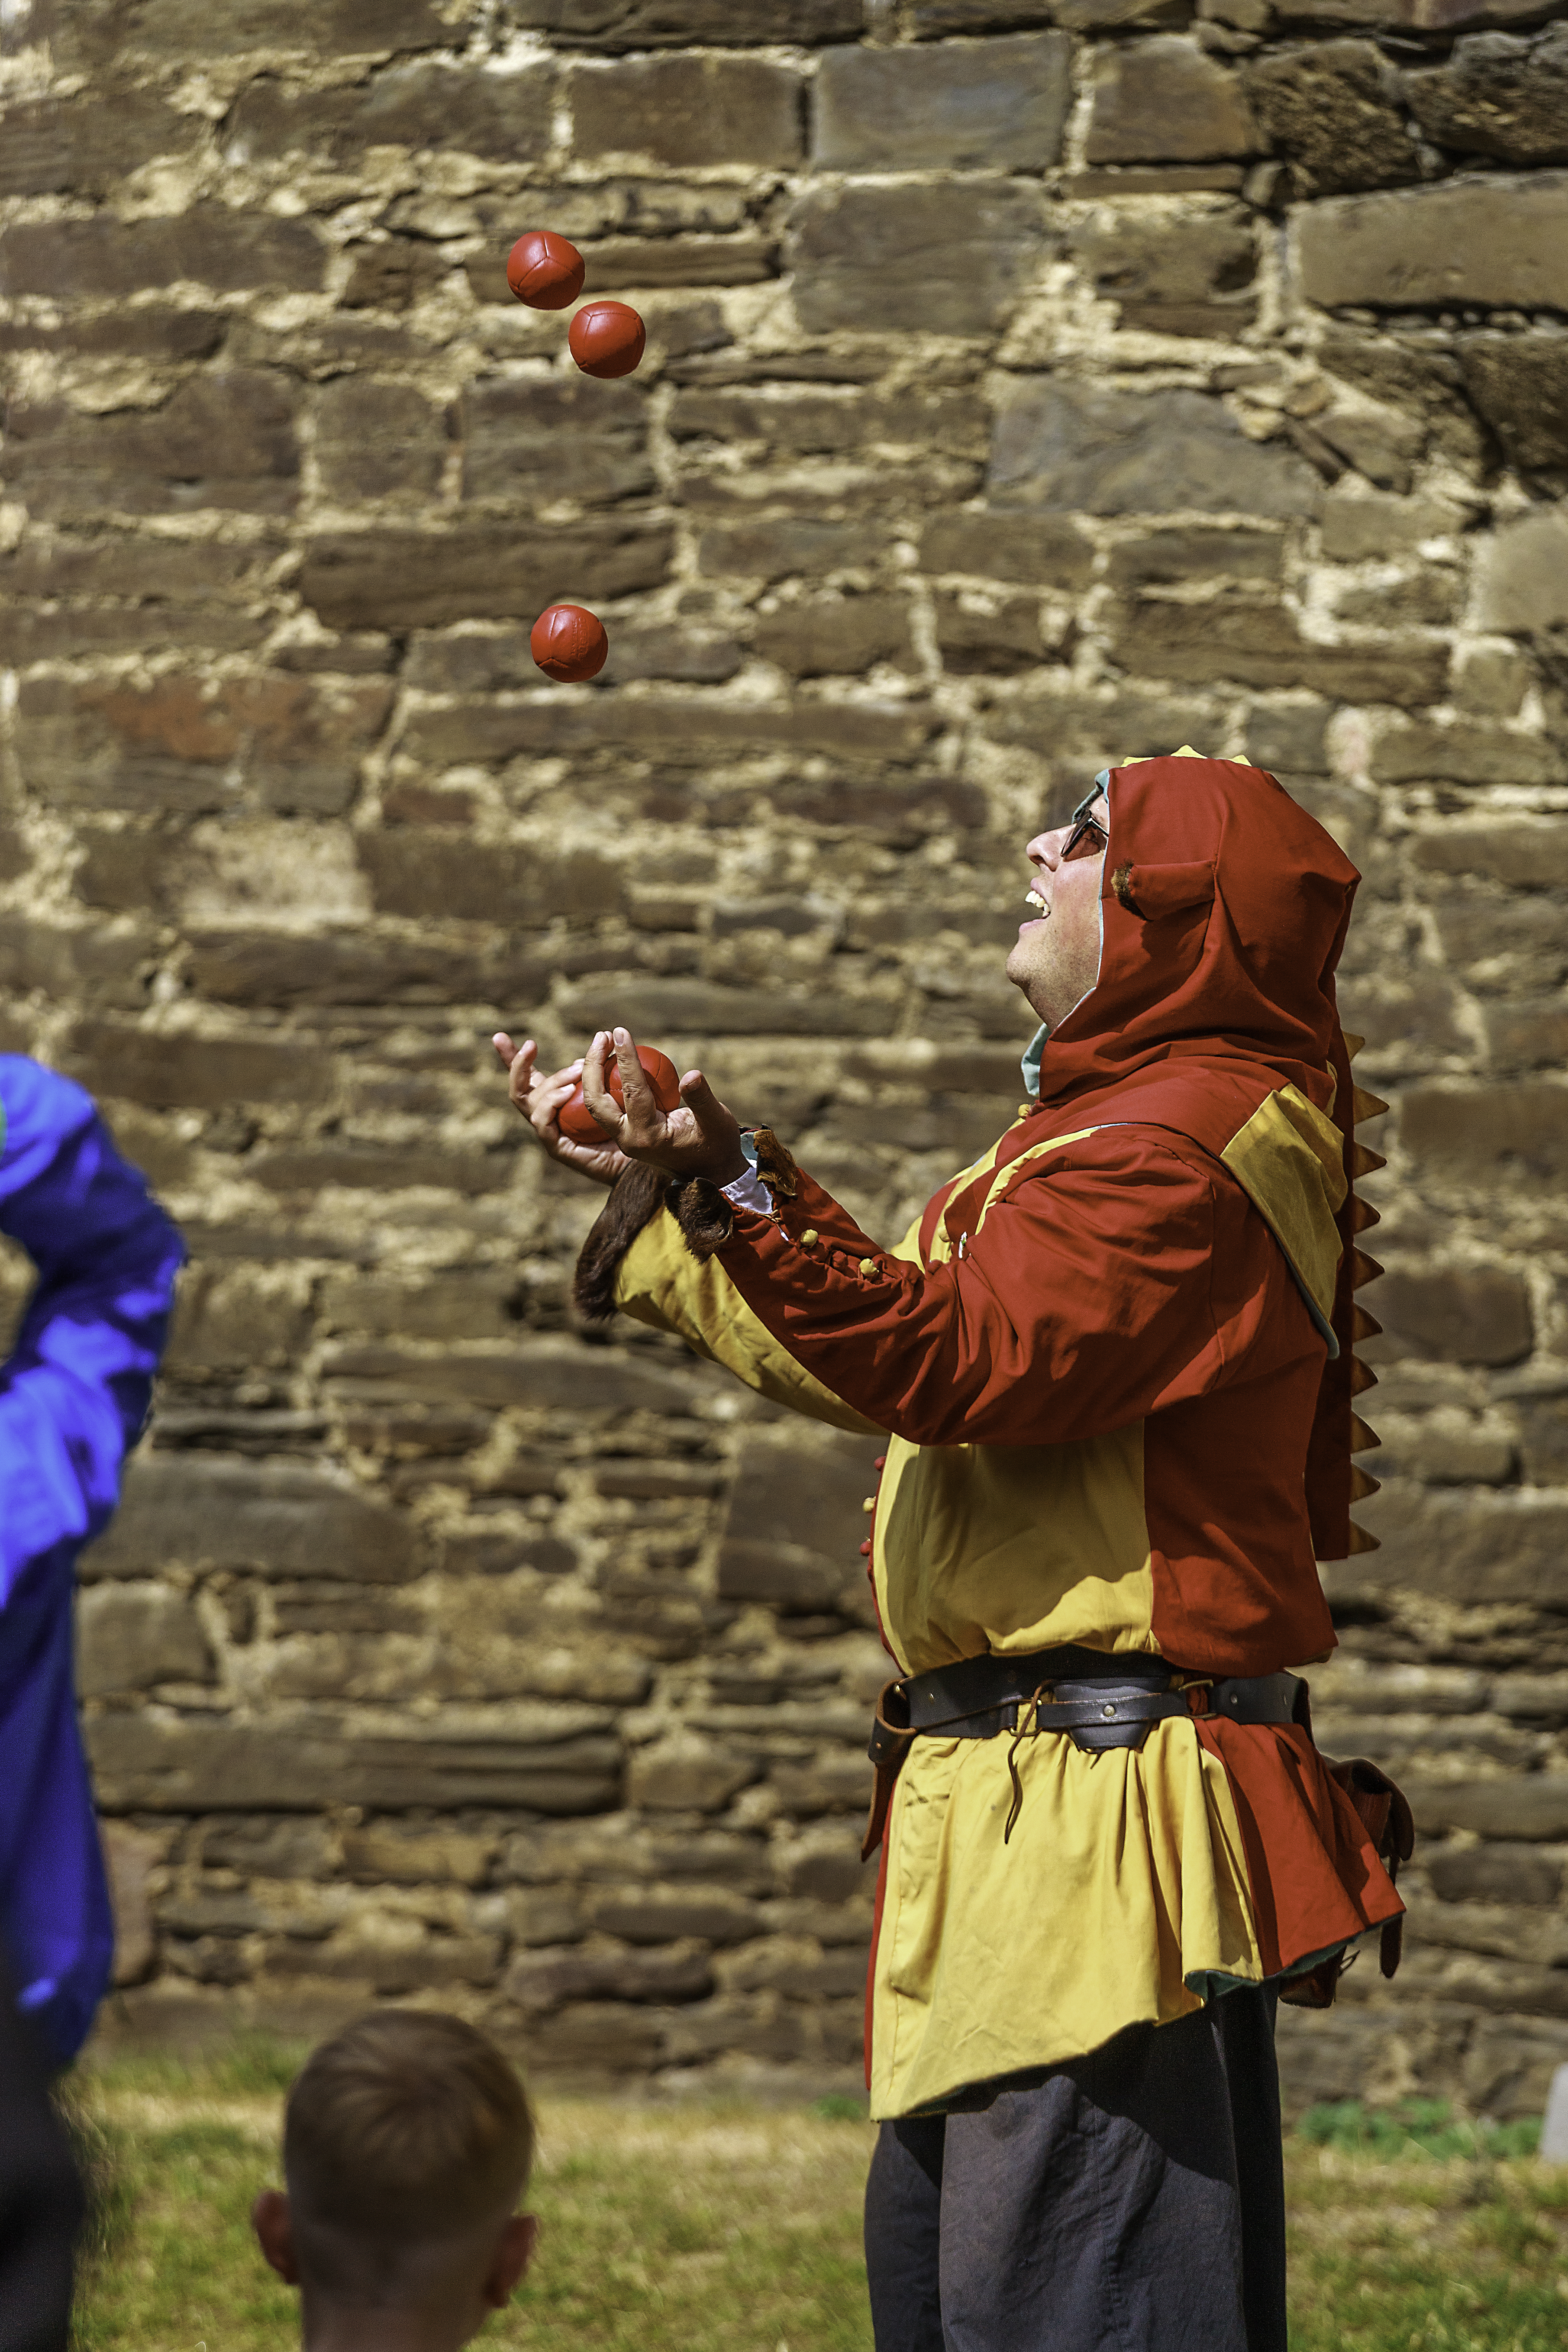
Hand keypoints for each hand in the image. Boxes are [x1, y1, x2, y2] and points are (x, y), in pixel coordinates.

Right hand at [493, 1033, 627, 1188]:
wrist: (637, 1159)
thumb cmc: (627, 1121)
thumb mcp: (611, 1087)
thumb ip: (602, 1067)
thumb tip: (603, 1039)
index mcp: (554, 1100)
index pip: (527, 1078)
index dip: (511, 1059)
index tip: (499, 1036)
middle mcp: (546, 1115)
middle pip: (519, 1089)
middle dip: (518, 1064)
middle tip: (532, 1044)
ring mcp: (549, 1132)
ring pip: (532, 1101)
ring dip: (552, 1081)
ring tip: (579, 1069)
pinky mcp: (556, 1148)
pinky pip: (542, 1123)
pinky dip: (551, 1103)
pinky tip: (569, 1092)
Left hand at [584, 1026, 746, 1183]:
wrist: (712, 1172)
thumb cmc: (717, 1144)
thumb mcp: (718, 1120)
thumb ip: (702, 1098)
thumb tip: (691, 1074)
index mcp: (647, 1136)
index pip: (632, 1091)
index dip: (626, 1059)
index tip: (622, 1031)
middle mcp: (628, 1139)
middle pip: (596, 1100)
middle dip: (593, 1065)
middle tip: (604, 1034)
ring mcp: (623, 1139)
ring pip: (595, 1104)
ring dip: (593, 1072)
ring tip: (604, 1041)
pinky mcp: (625, 1134)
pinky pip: (605, 1105)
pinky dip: (603, 1082)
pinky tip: (609, 1060)